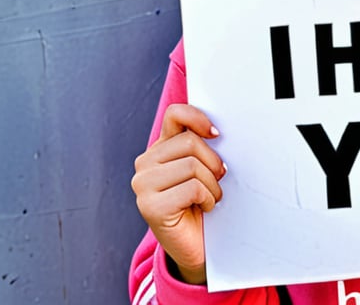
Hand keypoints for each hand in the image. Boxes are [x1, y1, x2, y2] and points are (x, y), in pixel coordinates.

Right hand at [131, 103, 225, 283]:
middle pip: (190, 142)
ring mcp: (143, 185)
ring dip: (212, 185)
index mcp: (158, 149)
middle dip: (213, 163)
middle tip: (216, 181)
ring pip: (193, 165)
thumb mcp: (201, 168)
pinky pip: (193, 188)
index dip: (198, 118)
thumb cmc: (202, 202)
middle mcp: (144, 164)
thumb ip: (200, 145)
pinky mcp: (150, 206)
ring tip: (209, 198)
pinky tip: (203, 208)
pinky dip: (207, 199)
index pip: (175, 115)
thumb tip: (216, 129)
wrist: (197, 245)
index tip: (216, 134)